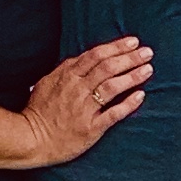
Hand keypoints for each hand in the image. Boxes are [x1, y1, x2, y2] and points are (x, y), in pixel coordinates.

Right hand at [22, 38, 153, 162]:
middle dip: (130, 58)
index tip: (133, 42)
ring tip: (148, 69)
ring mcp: (84, 108)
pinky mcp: (91, 128)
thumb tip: (85, 58)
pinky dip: (128, 104)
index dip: (116, 47)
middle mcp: (77, 89)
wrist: (31, 139)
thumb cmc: (39, 111)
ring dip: (132, 76)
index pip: (96, 55)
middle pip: (107, 68)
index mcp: (67, 76)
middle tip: (148, 52)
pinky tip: (141, 95)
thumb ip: (66, 69)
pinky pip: (113, 113)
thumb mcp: (47, 82)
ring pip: (112, 87)